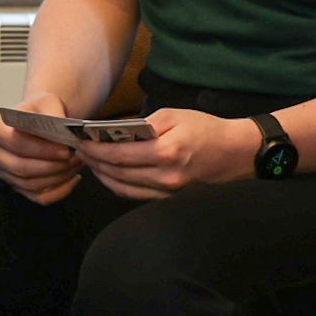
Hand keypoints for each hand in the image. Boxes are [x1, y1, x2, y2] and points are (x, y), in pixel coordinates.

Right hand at [0, 88, 84, 206]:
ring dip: (59, 177)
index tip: (65, 149)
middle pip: (22, 168)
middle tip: (75, 157)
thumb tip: (58, 125)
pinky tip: (73, 178)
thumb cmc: (40, 112)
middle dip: (53, 165)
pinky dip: (59, 191)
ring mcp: (4, 173)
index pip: (16, 144)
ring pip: (32, 184)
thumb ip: (52, 110)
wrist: (39, 122)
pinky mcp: (17, 187)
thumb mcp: (47, 101)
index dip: (42, 150)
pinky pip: (39, 197)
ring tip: (77, 163)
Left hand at [76, 105, 248, 201]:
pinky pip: (136, 195)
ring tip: (91, 162)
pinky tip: (111, 173)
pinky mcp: (170, 200)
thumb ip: (143, 124)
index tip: (80, 142)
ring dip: (102, 175)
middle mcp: (165, 177)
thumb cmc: (206, 129)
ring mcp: (168, 192)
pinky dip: (118, 185)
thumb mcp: (174, 115)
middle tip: (79, 151)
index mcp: (166, 152)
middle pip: (116, 173)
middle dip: (93, 162)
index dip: (94, 150)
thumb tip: (114, 132)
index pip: (118, 155)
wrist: (236, 153)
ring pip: (122, 188)